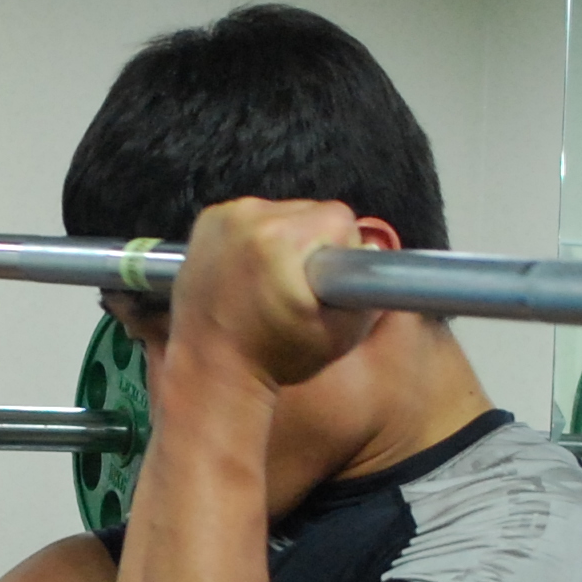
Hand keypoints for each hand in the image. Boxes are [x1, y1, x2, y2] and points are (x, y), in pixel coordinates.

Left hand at [169, 199, 379, 390]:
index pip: (339, 218)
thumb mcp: (341, 335)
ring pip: (282, 212)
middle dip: (311, 244)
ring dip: (285, 240)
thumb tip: (372, 256)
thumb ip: (371, 290)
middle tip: (295, 287)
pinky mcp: (209, 220)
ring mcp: (224, 217)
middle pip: (309, 211)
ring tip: (271, 282)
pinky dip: (258, 238)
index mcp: (282, 239)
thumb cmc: (272, 357)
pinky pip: (252, 217)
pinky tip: (252, 271)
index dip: (341, 252)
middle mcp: (249, 219)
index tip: (321, 282)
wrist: (213, 370)